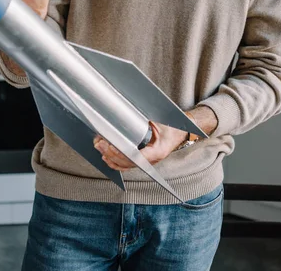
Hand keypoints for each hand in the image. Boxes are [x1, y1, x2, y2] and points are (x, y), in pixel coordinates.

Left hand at [93, 107, 217, 171]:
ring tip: (99, 148)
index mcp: (158, 151)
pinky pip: (128, 165)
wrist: (181, 132)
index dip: (121, 153)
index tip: (110, 145)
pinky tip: (107, 157)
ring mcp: (148, 162)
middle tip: (100, 144)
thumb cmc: (172, 126)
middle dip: (111, 154)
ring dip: (111, 158)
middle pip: (128, 162)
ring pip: (126, 166)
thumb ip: (145, 121)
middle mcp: (152, 160)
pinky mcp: (144, 161)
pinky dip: (116, 163)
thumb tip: (126, 115)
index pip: (136, 156)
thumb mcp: (159, 122)